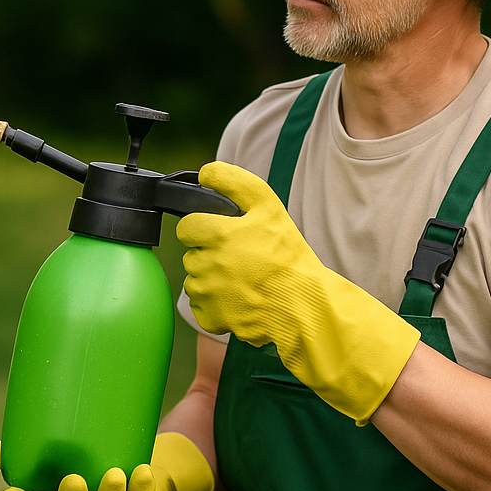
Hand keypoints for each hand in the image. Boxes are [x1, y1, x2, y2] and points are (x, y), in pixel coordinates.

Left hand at [176, 161, 420, 424]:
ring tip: (240, 280)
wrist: (304, 305)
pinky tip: (236, 300)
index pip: (186, 226)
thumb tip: (206, 172)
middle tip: (237, 257)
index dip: (201, 227)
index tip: (218, 233)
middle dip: (208, 254)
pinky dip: (214, 306)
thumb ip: (234, 182)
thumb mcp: (268, 206)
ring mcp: (209, 294)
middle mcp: (207, 265)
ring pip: (195, 281)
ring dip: (211, 280)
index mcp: (218, 235)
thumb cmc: (288, 256)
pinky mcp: (213, 318)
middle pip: (191, 255)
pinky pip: (201, 309)